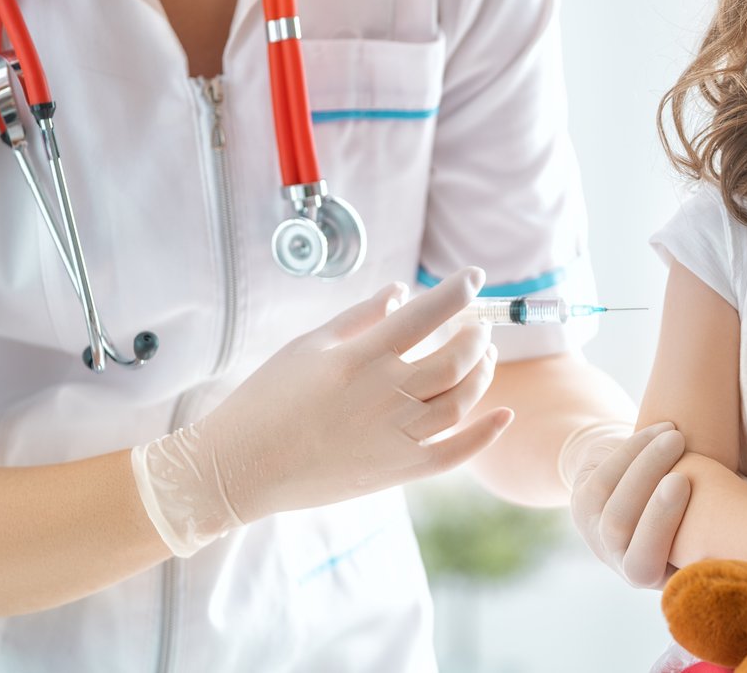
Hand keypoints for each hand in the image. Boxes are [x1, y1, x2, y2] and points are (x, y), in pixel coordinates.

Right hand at [133, 271, 511, 554]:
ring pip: (462, 400)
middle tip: (478, 326)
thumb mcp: (308, 345)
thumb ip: (359, 316)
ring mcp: (395, 436)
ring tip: (484, 357)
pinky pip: (454, 452)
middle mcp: (385, 395)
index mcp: (361, 358)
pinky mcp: (397, 470)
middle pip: (456, 358)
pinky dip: (485, 434)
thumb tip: (401, 291)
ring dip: (482, 374)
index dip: (457, 290)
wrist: (241, 467)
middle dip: (476, 335)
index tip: (474, 277)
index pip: (426, 314)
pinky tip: (505, 414)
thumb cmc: (267, 399)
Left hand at [565, 421, 690, 587]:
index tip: (683, 485)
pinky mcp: (584, 498)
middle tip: (682, 474)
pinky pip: (604, 471)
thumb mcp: (702, 531)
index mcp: (649, 575)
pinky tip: (663, 429)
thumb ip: (713, 532)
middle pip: (619, 528)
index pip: (642, 564)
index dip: (658, 526)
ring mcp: (594, 528)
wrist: (646, 489)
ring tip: (676, 437)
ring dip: (645, 462)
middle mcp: (616, 558)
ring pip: (608, 495)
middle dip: (648, 498)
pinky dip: (636, 447)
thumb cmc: (694, 513)